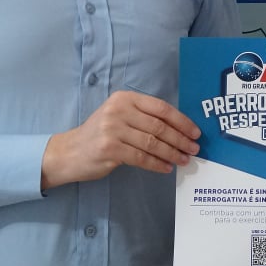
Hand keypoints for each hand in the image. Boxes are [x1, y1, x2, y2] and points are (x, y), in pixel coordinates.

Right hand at [41, 90, 200, 188]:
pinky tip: (166, 167)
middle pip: (159, 126)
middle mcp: (119, 110)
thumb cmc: (100, 134)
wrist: (70, 151)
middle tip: (194, 149)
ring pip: (152, 143)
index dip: (181, 121)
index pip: (161, 108)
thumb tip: (179, 129)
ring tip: (183, 160)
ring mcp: (113, 129)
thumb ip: (143, 117)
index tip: (195, 132)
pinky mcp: (110, 148)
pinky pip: (141, 157)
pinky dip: (157, 164)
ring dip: (172, 153)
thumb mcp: (119, 116)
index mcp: (125, 98)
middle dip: (180, 139)